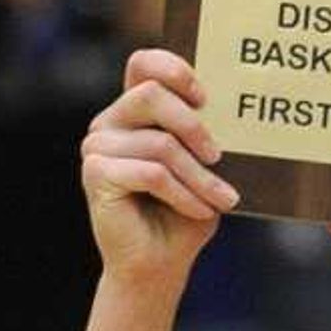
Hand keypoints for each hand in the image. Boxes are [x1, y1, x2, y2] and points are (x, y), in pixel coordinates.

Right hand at [80, 50, 236, 285]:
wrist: (158, 266)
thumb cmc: (182, 215)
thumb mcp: (202, 167)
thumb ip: (206, 133)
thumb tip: (235, 109)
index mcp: (133, 111)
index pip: (144, 63)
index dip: (174, 69)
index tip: (206, 98)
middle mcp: (109, 123)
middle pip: (150, 94)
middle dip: (193, 125)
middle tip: (217, 155)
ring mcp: (97, 148)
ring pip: (158, 143)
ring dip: (198, 175)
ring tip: (221, 198)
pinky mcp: (96, 175)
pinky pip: (151, 173)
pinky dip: (182, 194)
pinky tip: (200, 209)